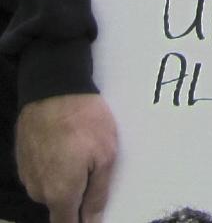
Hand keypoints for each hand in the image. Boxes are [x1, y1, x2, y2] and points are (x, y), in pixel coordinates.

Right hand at [16, 94, 117, 222]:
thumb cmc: (85, 121)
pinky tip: (63, 143)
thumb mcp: (105, 155)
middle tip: (91, 166)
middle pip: (60, 206)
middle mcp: (39, 190)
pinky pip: (40, 172)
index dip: (81, 222)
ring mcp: (27, 174)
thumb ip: (98, 194)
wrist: (53, 87)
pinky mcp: (22, 157)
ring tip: (78, 149)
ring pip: (49, 188)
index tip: (90, 212)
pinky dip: (52, 164)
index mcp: (61, 194)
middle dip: (76, 194)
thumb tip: (92, 221)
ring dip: (63, 178)